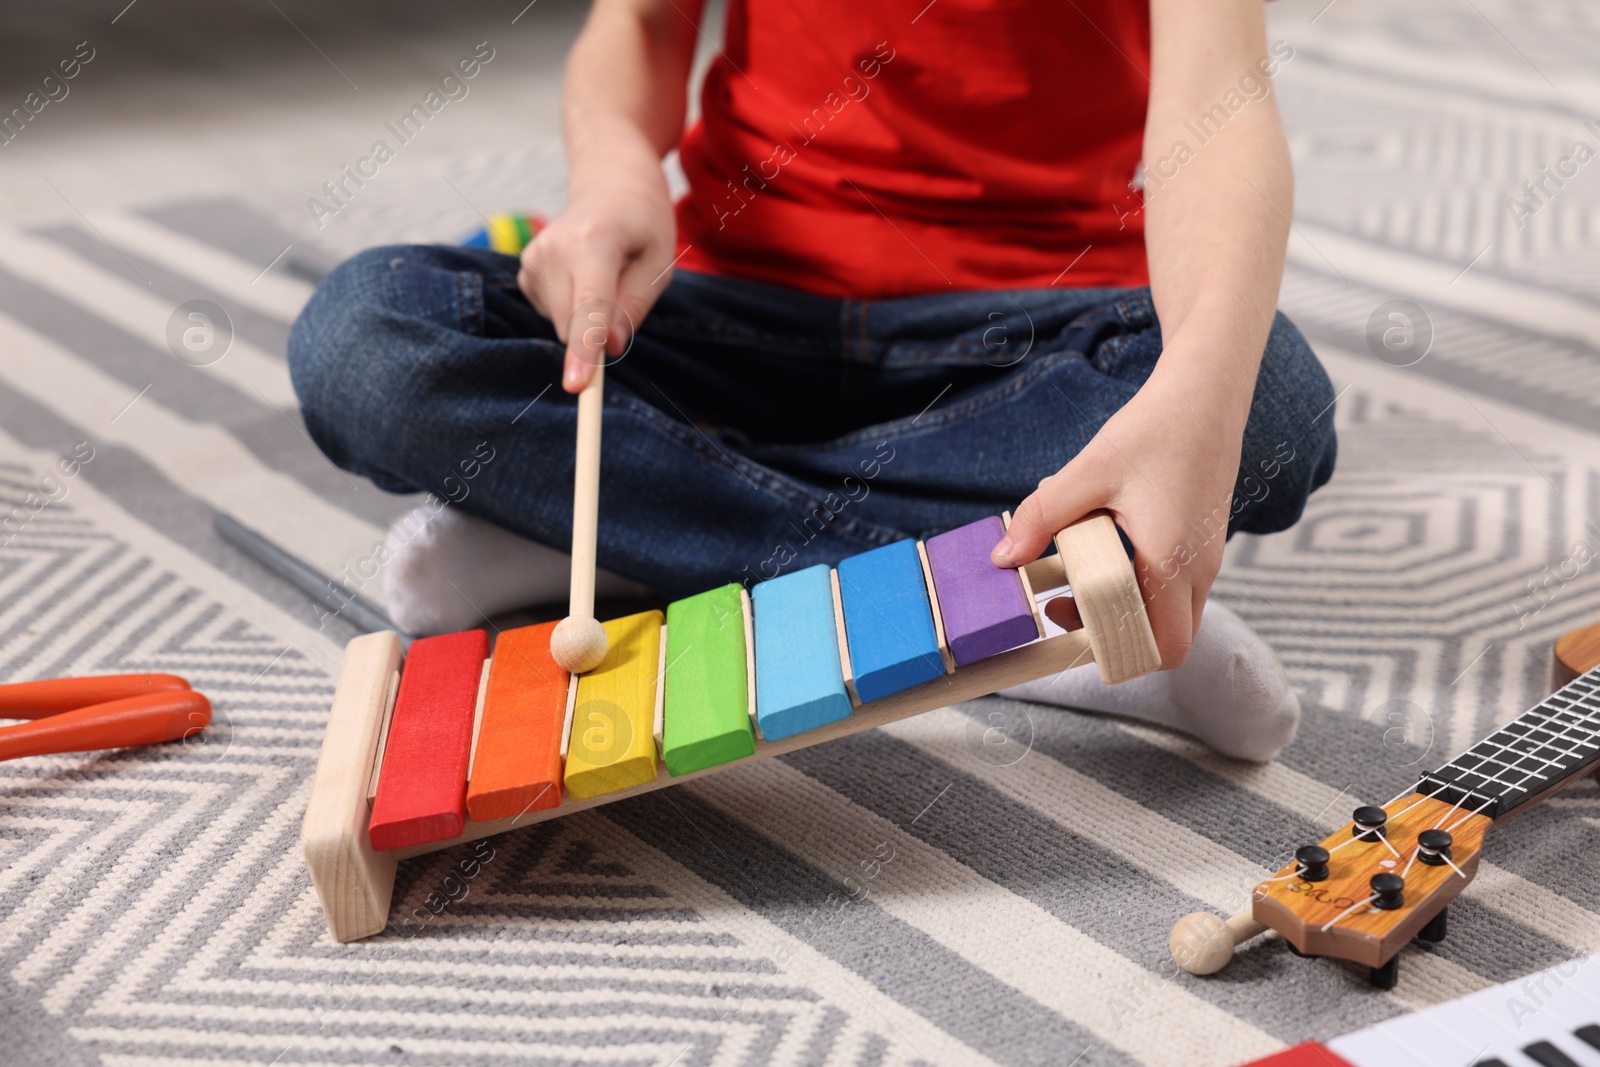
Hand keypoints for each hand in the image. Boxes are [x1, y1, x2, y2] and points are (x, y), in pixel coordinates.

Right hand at [517, 163, 675, 392]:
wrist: (610, 185)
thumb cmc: (642, 225)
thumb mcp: (659, 264)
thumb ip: (634, 306)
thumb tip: (609, 347)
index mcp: (593, 241)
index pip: (588, 306)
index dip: (584, 349)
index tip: (577, 386)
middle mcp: (553, 249)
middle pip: (574, 326)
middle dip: (600, 332)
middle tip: (624, 285)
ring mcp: (532, 260)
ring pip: (564, 326)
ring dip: (589, 316)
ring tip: (604, 270)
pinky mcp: (524, 272)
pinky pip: (554, 316)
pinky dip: (574, 308)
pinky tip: (584, 275)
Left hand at [992, 358, 1251, 667]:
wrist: (1207, 393)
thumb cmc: (1155, 429)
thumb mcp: (1088, 471)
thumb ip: (1042, 517)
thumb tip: (1002, 559)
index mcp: (1172, 561)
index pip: (1164, 647)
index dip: (1120, 655)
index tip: (1072, 628)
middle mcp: (1198, 569)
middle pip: (1168, 639)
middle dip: (1116, 637)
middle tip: (1065, 606)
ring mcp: (1205, 557)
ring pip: (1170, 613)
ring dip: (1124, 608)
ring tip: (1074, 574)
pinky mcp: (1201, 542)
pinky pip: (1173, 585)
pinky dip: (1138, 584)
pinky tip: (1100, 546)